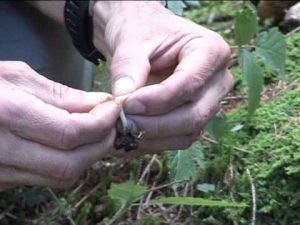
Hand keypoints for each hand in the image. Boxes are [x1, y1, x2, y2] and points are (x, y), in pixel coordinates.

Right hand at [0, 61, 119, 190]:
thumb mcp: (16, 76)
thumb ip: (60, 95)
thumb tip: (100, 103)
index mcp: (5, 115)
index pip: (71, 133)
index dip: (101, 122)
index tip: (114, 108)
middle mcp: (1, 151)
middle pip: (70, 164)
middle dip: (101, 144)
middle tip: (110, 123)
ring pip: (61, 177)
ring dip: (88, 155)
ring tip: (96, 132)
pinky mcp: (1, 181)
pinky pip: (46, 178)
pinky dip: (69, 162)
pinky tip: (73, 143)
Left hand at [92, 1, 232, 154]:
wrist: (143, 35)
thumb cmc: (142, 30)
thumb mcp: (132, 40)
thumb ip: (128, 68)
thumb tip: (122, 101)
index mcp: (211, 51)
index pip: (189, 84)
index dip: (157, 99)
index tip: (126, 104)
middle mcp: (218, 80)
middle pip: (194, 114)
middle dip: (156, 124)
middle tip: (123, 123)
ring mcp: (209, 101)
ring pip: (188, 132)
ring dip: (154, 138)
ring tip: (124, 132)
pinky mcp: (195, 116)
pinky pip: (179, 139)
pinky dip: (155, 142)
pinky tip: (131, 138)